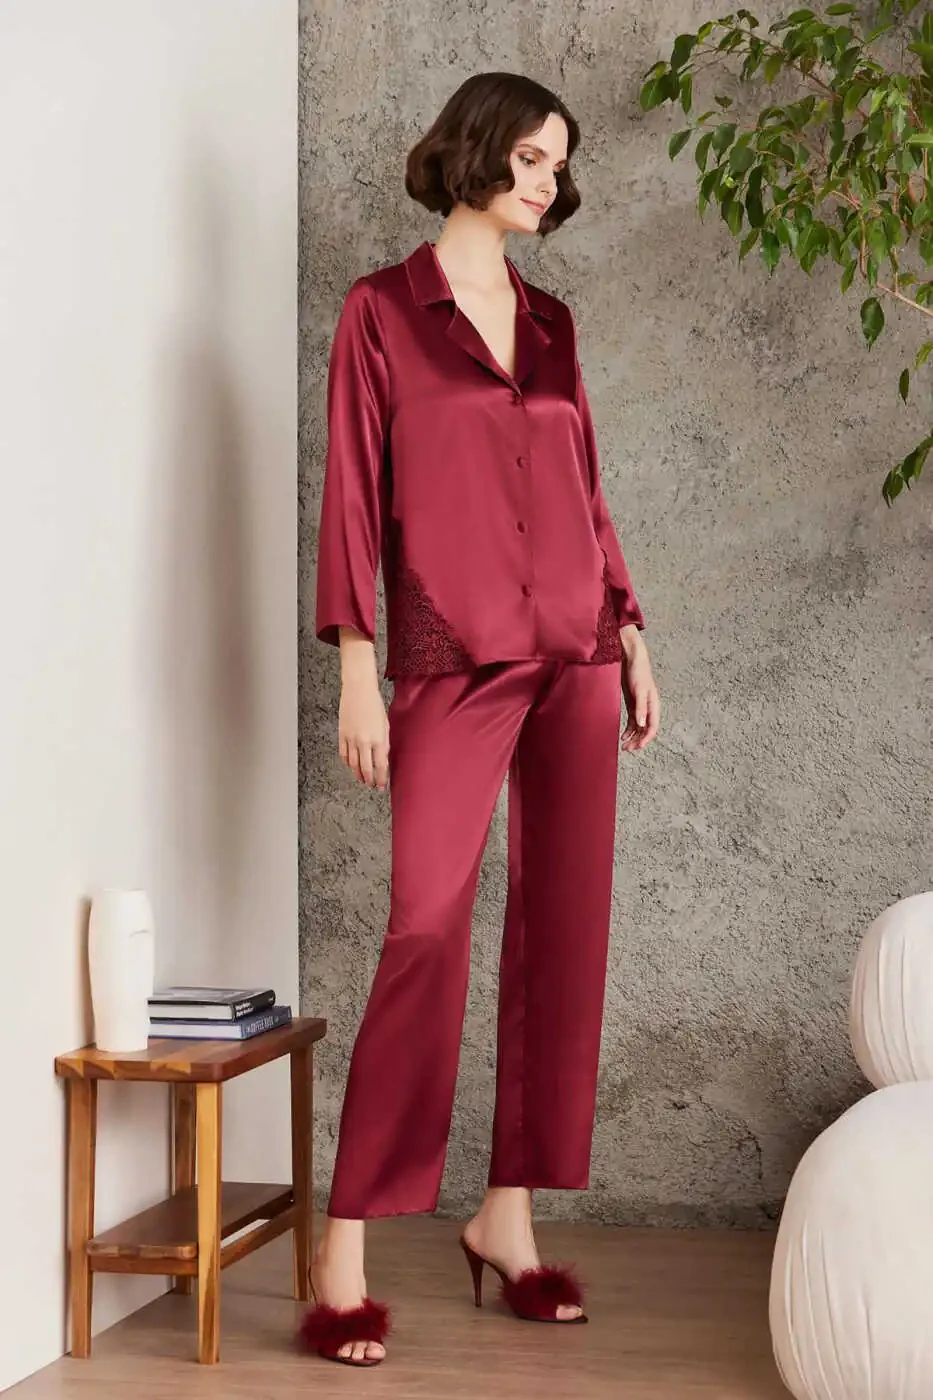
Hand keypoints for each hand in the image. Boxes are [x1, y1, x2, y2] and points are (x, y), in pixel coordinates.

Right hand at [337, 629, 389, 789]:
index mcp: (378, 739)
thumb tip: (382, 758)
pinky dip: (347, 763)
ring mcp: (351, 739)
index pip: (380, 766)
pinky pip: (343, 754)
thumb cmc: (374, 704)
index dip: (381, 778)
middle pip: (365, 768)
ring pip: (352, 764)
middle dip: (369, 780)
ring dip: (357, 774)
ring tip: (362, 779)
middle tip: (371, 786)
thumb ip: (384, 743)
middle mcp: (364, 742)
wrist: (358, 689)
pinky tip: (351, 766)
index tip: (381, 786)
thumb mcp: (385, 724)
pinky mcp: (341, 734)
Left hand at [619, 628, 658, 752]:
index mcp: (653, 705)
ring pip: (639, 727)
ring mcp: (640, 706)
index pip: (653, 727)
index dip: (646, 739)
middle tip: (628, 749)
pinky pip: (633, 721)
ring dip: (633, 737)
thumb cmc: (638, 673)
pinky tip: (623, 735)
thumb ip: (641, 708)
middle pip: (646, 729)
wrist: (632, 659)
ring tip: (625, 746)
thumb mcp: (639, 691)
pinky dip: (629, 729)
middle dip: (638, 740)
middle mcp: (648, 708)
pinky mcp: (633, 703)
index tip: (638, 747)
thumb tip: (642, 725)